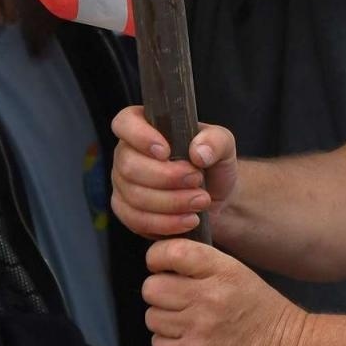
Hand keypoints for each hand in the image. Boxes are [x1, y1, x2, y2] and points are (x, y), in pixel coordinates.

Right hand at [110, 107, 238, 238]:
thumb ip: (215, 141)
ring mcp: (122, 183)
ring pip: (134, 196)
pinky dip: (166, 223)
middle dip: (166, 177)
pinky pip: (137, 220)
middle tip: (197, 180)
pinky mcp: (127, 211)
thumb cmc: (211, 164)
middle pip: (129, 166)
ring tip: (200, 201)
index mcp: (143, 126)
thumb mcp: (223, 146)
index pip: (125, 123)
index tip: (166, 152)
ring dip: (171, 202)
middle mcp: (126, 153)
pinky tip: (189, 220)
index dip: (140, 137)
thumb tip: (198, 152)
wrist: (212, 196)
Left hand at [143, 239, 308, 345]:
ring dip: (163, 319)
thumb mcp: (238, 272)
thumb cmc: (262, 309)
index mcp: (222, 269)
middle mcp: (209, 296)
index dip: (157, 258)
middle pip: (152, 287)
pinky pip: (159, 344)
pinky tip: (186, 339)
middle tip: (175, 298)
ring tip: (184, 321)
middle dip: (159, 292)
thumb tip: (162, 260)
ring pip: (152, 316)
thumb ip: (201, 264)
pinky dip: (167, 343)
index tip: (161, 266)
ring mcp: (201, 327)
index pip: (170, 252)